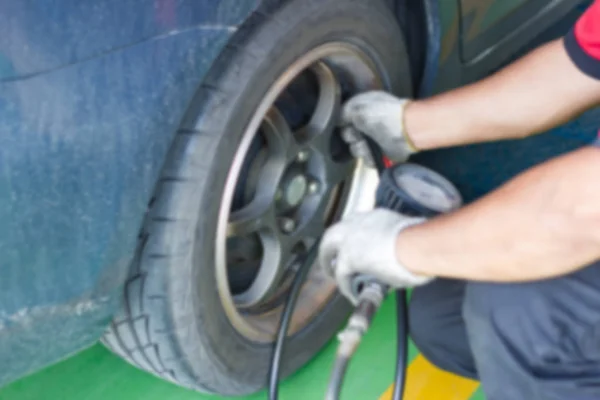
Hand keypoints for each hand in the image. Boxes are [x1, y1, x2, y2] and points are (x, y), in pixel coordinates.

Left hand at [318, 209, 432, 304]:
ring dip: (328, 261)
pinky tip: (350, 294)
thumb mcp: (410, 235)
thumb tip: (410, 257)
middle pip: (335, 232)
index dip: (354, 236)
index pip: (358, 223)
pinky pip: (341, 273)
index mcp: (376, 216)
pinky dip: (344, 284)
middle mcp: (359, 222)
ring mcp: (350, 239)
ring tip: (332, 274)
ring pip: (328, 247)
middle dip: (331, 245)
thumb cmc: (423, 241)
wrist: (416, 245)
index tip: (356, 245)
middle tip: (333, 259)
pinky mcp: (348, 258)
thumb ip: (403, 242)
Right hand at [340, 91, 416, 166]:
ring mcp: (374, 140)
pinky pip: (366, 160)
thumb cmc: (382, 114)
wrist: (404, 130)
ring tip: (370, 143)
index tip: (347, 124)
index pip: (344, 119)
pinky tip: (375, 151)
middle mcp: (367, 124)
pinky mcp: (380, 153)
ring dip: (361, 148)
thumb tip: (339, 121)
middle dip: (352, 137)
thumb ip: (343, 113)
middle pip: (347, 136)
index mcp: (363, 109)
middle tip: (360, 134)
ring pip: (355, 149)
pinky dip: (370, 157)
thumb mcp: (357, 107)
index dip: (343, 123)